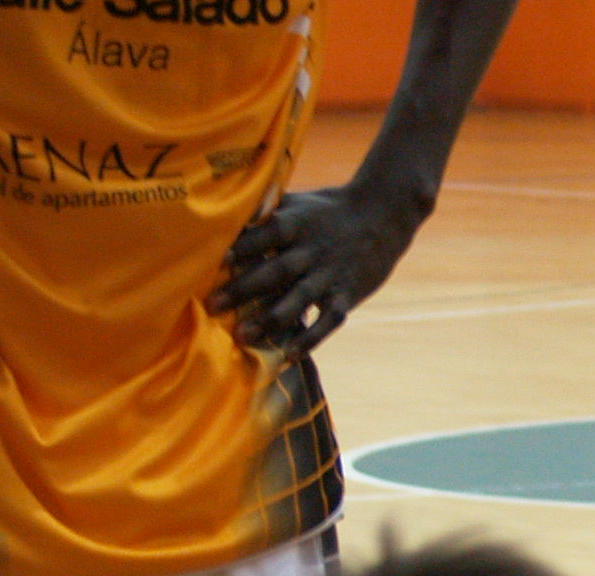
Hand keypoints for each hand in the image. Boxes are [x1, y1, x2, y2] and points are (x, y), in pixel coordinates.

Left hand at [211, 183, 421, 353]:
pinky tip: (291, 354)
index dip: (239, 249)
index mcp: (294, 224)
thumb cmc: (327, 209)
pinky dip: (312, 338)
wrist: (381, 215)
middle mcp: (311, 251)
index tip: (212, 262)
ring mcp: (330, 275)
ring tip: (243, 336)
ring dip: (270, 319)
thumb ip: (263, 211)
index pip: (262, 237)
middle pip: (274, 271)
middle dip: (243, 289)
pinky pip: (329, 320)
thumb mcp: (295, 201)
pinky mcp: (348, 295)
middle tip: (212, 305)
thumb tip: (222, 213)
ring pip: (297, 299)